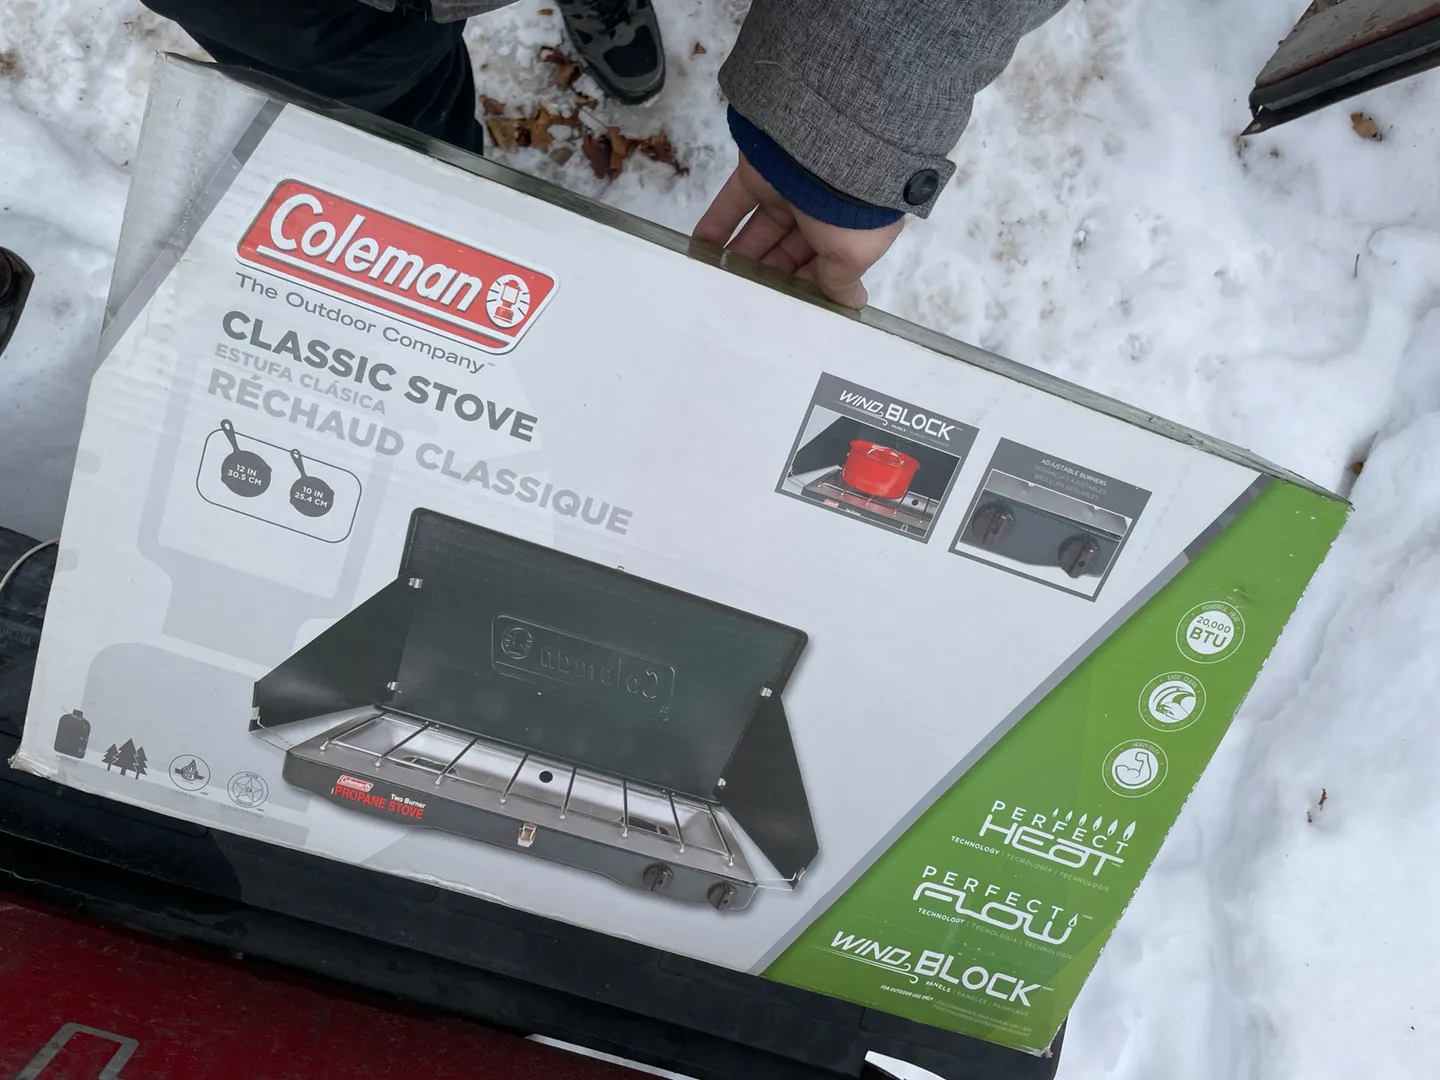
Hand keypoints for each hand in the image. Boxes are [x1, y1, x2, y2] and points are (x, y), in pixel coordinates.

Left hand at [693, 154, 903, 308]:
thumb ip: (842, 281)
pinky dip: (715, 226)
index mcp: (847, 230)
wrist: (830, 147)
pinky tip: (699, 251)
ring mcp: (786, 192)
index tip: (784, 312)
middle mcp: (818, 212)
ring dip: (739, 258)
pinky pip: (733, 205)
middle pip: (787, 252)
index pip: (822, 267)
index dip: (804, 288)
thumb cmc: (849, 214)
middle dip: (768, 277)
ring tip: (718, 287)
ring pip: (759, 232)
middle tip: (744, 304)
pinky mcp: (757, 175)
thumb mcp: (855, 254)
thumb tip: (852, 303)